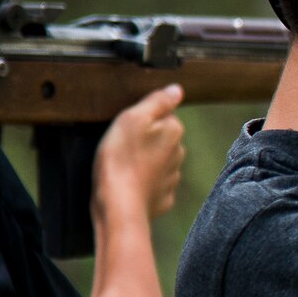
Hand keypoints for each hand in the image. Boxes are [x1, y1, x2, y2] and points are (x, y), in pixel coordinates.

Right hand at [94, 84, 186, 222]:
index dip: (143, 118)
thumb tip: (177, 90)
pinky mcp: (161, 198)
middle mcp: (178, 154)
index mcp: (174, 131)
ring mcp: (171, 178)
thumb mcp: (132, 119)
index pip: (164, 115)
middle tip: (122, 146)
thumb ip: (157, 102)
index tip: (127, 127)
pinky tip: (129, 183)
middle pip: (161, 138)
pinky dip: (143, 183)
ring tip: (123, 165)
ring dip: (145, 161)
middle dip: (146, 140)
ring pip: (158, 161)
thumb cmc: (121, 159)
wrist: (119, 206)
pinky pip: (153, 185)